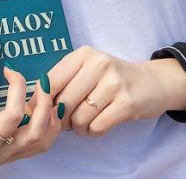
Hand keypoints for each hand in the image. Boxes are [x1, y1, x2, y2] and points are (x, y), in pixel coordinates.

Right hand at [0, 39, 59, 178]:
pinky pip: (41, 144)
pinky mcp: (13, 158)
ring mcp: (4, 154)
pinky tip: (51, 108)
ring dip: (45, 107)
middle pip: (15, 114)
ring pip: (36, 134)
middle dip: (19, 86)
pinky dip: (51, 125)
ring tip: (42, 87)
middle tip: (13, 70)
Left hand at [48, 46, 185, 136]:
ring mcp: (114, 84)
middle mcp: (98, 65)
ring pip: (79, 117)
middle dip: (60, 118)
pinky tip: (95, 126)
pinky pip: (97, 127)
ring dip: (77, 127)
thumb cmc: (111, 78)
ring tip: (82, 123)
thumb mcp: (87, 68)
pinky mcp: (127, 103)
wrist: (152, 83)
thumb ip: (63, 80)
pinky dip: (92, 132)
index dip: (42, 101)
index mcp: (83, 54)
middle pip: (63, 102)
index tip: (42, 111)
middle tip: (65, 121)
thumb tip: (34, 103)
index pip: (51, 81)